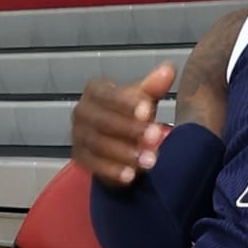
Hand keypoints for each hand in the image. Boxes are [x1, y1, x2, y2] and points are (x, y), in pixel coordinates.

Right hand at [72, 63, 174, 186]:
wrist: (120, 141)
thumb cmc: (131, 114)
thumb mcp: (144, 99)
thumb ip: (154, 87)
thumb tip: (168, 70)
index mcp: (95, 91)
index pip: (107, 95)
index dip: (126, 103)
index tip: (147, 110)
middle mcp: (81, 112)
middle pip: (102, 121)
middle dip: (129, 130)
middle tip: (155, 136)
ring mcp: (78, 136)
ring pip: (98, 145)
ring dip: (124, 153)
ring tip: (150, 160)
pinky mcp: (81, 158)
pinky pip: (93, 166)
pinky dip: (112, 171)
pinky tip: (131, 176)